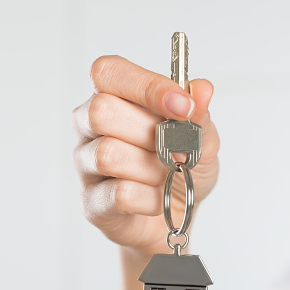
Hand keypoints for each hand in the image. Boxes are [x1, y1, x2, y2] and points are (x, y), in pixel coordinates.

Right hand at [72, 55, 219, 257]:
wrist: (176, 216)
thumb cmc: (182, 172)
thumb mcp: (203, 141)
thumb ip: (200, 116)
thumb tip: (202, 90)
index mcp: (113, 100)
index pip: (109, 72)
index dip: (145, 85)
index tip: (182, 106)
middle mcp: (90, 129)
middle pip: (101, 112)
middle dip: (150, 134)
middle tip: (173, 151)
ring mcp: (86, 166)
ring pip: (108, 154)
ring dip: (152, 170)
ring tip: (164, 178)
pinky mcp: (91, 202)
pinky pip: (120, 194)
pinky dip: (151, 199)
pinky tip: (155, 199)